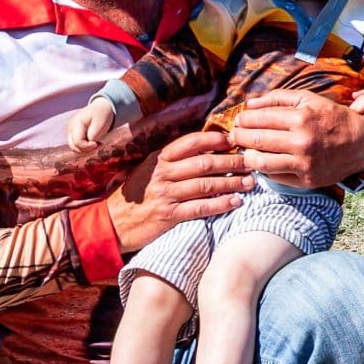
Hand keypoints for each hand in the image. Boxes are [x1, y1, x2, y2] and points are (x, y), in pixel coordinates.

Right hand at [68, 98, 116, 148]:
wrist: (101, 108)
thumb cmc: (102, 114)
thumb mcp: (100, 124)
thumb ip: (93, 136)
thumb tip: (89, 144)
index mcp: (76, 123)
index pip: (77, 142)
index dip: (88, 146)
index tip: (99, 143)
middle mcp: (70, 128)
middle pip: (73, 147)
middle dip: (86, 150)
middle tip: (99, 145)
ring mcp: (71, 131)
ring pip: (74, 148)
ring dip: (86, 150)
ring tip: (97, 144)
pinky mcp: (74, 135)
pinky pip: (77, 146)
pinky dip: (85, 147)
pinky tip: (94, 143)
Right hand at [108, 127, 249, 256]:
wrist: (113, 222)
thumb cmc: (138, 194)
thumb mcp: (150, 170)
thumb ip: (173, 160)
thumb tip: (206, 149)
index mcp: (160, 158)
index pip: (191, 142)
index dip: (215, 140)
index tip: (234, 141)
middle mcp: (163, 173)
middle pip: (204, 163)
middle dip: (231, 161)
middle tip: (251, 162)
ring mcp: (166, 194)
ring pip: (205, 185)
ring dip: (231, 183)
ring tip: (249, 182)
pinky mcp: (169, 215)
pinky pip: (200, 208)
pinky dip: (220, 204)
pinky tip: (235, 202)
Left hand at [229, 89, 363, 189]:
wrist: (360, 144)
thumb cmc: (332, 118)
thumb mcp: (309, 99)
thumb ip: (278, 98)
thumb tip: (249, 104)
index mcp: (302, 118)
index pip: (259, 119)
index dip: (243, 119)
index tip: (239, 120)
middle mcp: (302, 142)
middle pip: (255, 140)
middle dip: (239, 136)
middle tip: (235, 134)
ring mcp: (303, 164)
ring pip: (260, 162)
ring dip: (246, 155)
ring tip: (245, 149)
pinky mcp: (305, 181)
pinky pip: (273, 176)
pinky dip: (263, 168)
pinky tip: (263, 160)